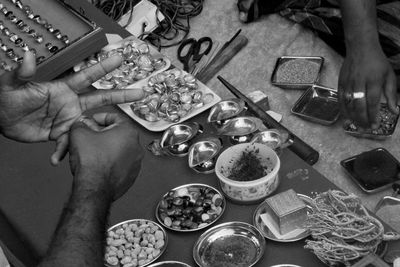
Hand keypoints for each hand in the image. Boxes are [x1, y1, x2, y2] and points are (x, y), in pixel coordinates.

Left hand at [0, 52, 143, 164]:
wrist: (1, 121)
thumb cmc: (6, 99)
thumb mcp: (10, 85)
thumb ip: (21, 73)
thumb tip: (28, 56)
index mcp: (63, 89)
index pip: (87, 76)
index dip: (104, 67)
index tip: (119, 59)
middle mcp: (71, 103)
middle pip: (102, 98)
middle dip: (122, 95)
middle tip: (141, 93)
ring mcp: (68, 120)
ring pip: (92, 124)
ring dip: (101, 132)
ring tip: (107, 142)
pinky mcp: (61, 135)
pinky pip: (69, 144)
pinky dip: (64, 151)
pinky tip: (56, 159)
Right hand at [68, 112, 143, 199]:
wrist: (94, 188)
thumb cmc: (92, 163)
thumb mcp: (79, 134)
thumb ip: (81, 124)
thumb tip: (81, 124)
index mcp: (128, 132)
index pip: (115, 117)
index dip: (100, 117)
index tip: (93, 120)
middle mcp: (136, 146)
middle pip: (119, 134)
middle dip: (103, 133)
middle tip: (91, 136)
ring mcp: (136, 163)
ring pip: (120, 150)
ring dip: (108, 148)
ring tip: (93, 151)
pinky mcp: (131, 176)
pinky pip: (121, 164)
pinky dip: (111, 162)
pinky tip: (99, 164)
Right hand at [339, 42, 397, 127]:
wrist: (360, 48)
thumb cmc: (377, 62)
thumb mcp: (389, 76)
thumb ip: (391, 94)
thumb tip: (395, 111)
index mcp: (373, 81)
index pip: (372, 102)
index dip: (373, 116)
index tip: (375, 126)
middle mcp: (359, 83)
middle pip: (359, 106)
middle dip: (362, 120)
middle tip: (366, 130)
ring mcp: (348, 84)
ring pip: (349, 104)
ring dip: (353, 117)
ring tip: (357, 127)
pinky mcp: (340, 83)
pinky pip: (341, 100)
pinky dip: (343, 110)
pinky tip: (346, 118)